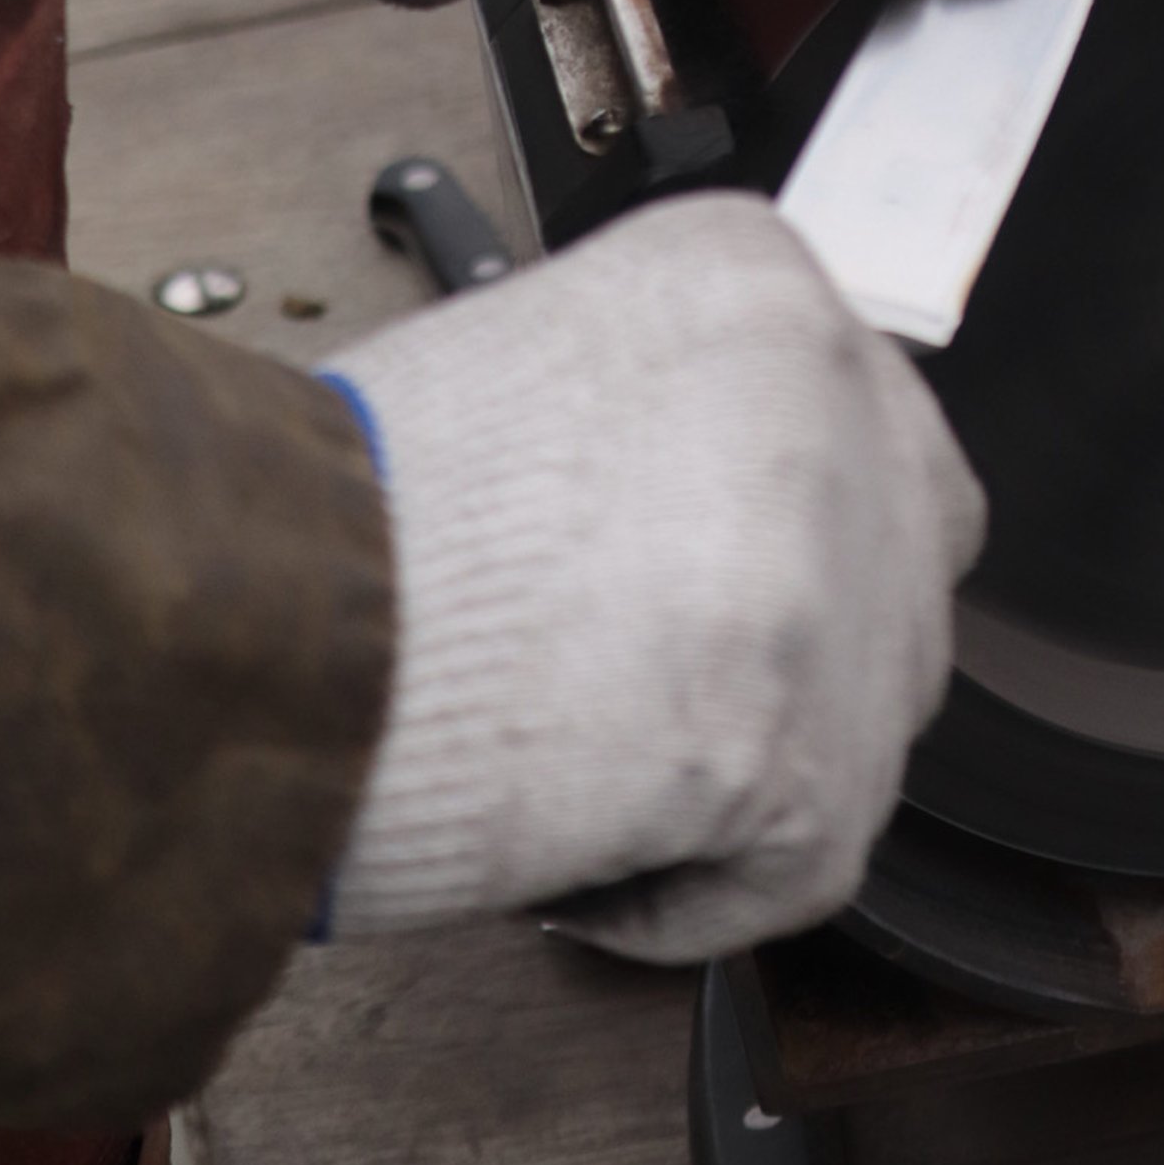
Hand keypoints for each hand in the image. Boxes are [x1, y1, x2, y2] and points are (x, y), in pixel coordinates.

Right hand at [321, 193, 984, 955]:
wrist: (253, 612)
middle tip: (669, 698)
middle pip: (909, 555)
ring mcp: (835, 563)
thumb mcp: (543, 367)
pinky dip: (689, 890)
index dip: (786, 533)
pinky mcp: (809, 742)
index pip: (865, 417)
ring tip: (588, 766)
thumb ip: (680, 414)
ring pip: (876, 713)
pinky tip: (573, 849)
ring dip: (754, 767)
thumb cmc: (344, 508)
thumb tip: (727, 520)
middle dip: (812, 641)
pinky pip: (800, 864)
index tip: (706, 597)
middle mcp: (826, 384)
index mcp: (754, 274)